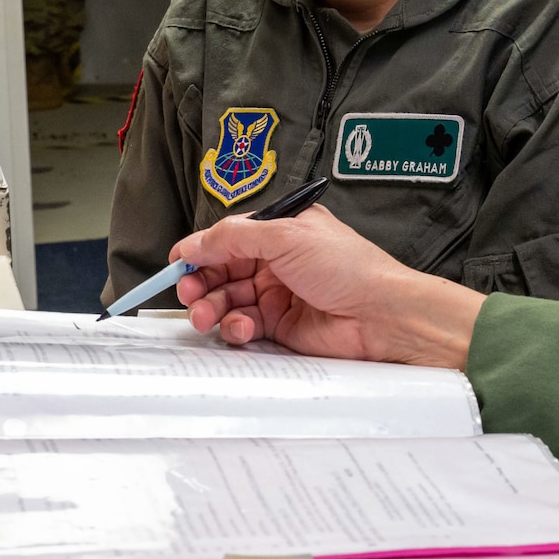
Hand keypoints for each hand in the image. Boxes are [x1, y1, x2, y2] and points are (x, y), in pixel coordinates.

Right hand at [173, 204, 483, 368]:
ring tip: (207, 315)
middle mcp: (278, 261)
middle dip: (201, 281)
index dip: (200, 251)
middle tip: (190, 293)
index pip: (228, 237)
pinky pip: (243, 325)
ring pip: (228, 299)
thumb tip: (194, 243)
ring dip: (211, 307)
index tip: (176, 265)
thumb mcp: (287, 236)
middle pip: (222, 270)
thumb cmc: (348, 267)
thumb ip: (235, 237)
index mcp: (281, 230)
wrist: (382, 314)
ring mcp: (278, 294)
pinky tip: (241, 327)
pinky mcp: (281, 325)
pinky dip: (234, 327)